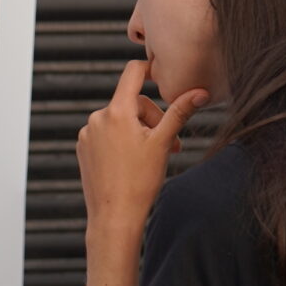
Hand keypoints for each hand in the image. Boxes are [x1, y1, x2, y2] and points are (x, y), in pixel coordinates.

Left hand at [77, 61, 204, 224]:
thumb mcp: (164, 143)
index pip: (132, 72)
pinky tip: (131, 162)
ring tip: (152, 156)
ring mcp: (87, 133)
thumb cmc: (140, 182)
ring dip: (138, 131)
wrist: (114, 217)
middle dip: (152, 118)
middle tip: (170, 143)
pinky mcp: (83, 148)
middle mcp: (97, 118)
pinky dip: (121, 141)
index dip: (149, 69)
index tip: (162, 76)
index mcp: (117, 111)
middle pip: (131, 102)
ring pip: (120, 120)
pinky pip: (106, 134)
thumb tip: (201, 92)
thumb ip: (180, 112)